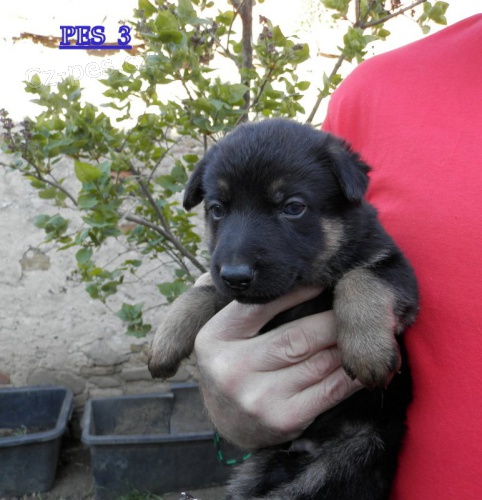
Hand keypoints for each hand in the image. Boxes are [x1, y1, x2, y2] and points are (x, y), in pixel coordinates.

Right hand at [194, 286, 362, 449]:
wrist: (226, 420)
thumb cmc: (232, 364)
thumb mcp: (226, 333)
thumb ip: (250, 306)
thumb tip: (294, 276)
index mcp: (216, 337)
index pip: (261, 306)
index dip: (297, 292)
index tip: (323, 282)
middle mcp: (233, 367)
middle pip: (298, 336)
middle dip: (333, 321)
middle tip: (354, 308)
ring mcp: (258, 397)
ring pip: (319, 362)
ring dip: (346, 346)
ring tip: (363, 331)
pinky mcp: (284, 419)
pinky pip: (330, 390)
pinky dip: (352, 374)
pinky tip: (363, 362)